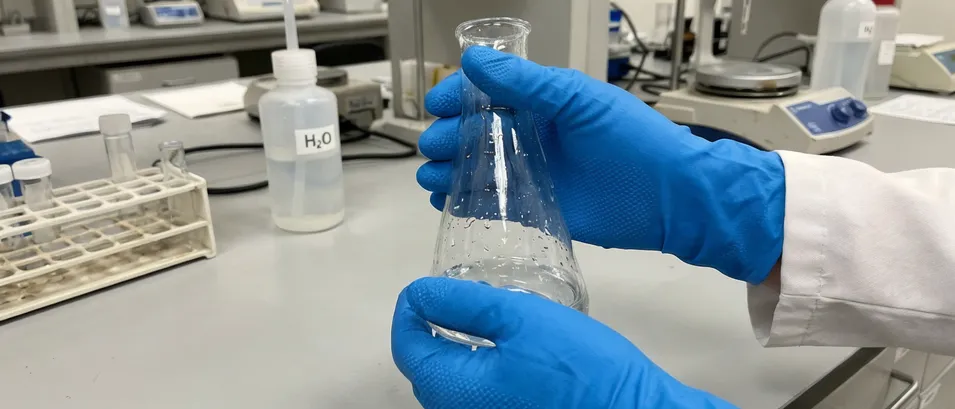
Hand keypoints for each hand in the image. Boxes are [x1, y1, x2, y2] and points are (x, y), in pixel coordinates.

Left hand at [391, 277, 735, 408]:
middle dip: (431, 326)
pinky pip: (477, 394)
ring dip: (456, 346)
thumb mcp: (520, 318)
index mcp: (451, 389)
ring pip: (451, 381)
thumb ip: (463, 303)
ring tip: (482, 314)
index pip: (406, 345)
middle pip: (424, 366)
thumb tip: (419, 292)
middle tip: (457, 293)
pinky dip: (478, 366)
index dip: (409, 308)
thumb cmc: (579, 369)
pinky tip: (507, 347)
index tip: (426, 284)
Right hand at [416, 47, 785, 283]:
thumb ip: (526, 83)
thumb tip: (473, 60)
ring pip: (477, 168)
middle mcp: (534, 136)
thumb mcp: (577, 101)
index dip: (459, 97)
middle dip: (448, 136)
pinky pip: (492, 203)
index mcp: (543, 103)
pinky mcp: (537, 209)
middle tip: (436, 145)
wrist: (670, 198)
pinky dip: (465, 202)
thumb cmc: (633, 141)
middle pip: (475, 132)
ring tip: (433, 177)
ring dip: (449, 169)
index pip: (488, 93)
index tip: (437, 105)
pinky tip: (446, 201)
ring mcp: (533, 173)